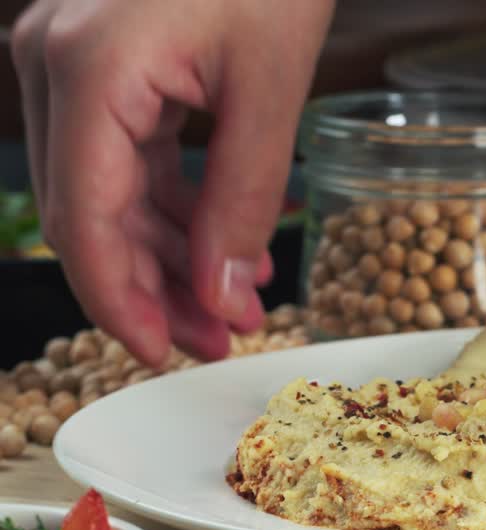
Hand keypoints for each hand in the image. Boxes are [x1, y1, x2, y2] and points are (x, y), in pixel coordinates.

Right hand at [10, 0, 333, 366]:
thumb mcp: (272, 89)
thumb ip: (244, 199)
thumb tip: (224, 296)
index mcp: (87, 70)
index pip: (84, 223)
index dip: (121, 304)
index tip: (164, 355)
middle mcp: (54, 64)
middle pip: (86, 216)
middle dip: (152, 289)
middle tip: (218, 340)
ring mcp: (67, 60)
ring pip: (102, 192)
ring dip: (164, 255)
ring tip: (232, 305)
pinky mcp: (97, 61)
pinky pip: (121, 156)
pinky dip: (168, 206)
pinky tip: (218, 244)